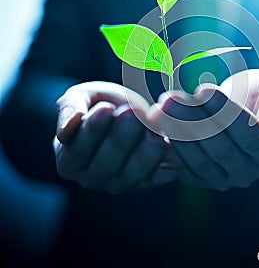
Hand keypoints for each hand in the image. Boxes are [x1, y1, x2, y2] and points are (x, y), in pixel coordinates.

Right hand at [54, 82, 180, 192]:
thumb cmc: (98, 104)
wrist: (128, 111)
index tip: (106, 108)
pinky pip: (157, 176)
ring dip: (145, 151)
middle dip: (121, 138)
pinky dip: (164, 164)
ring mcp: (121, 182)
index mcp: (69, 160)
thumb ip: (69, 110)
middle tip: (134, 113)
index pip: (78, 150)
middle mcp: (93, 178)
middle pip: (107, 163)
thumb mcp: (80, 98)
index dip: (92, 130)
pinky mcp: (148, 181)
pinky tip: (171, 148)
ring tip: (155, 129)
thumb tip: (65, 130)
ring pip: (133, 172)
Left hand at [153, 69, 258, 190]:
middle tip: (171, 98)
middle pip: (220, 148)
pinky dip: (169, 145)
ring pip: (198, 158)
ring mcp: (224, 179)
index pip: (249, 135)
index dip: (225, 112)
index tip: (203, 88)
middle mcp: (249, 173)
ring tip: (159, 107)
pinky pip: (183, 165)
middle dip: (193, 121)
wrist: (248, 110)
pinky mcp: (201, 178)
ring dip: (176, 132)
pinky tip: (155, 125)